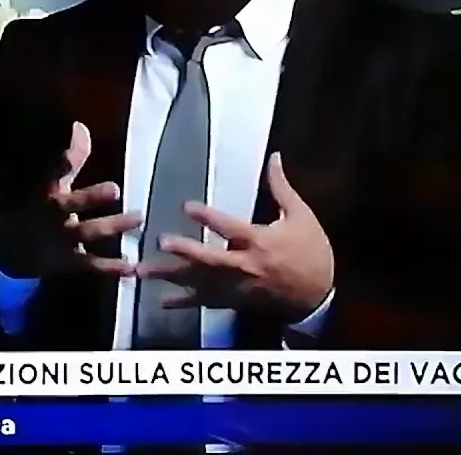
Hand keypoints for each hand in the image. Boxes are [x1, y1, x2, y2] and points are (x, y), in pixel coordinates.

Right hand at [0, 121, 140, 277]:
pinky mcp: (69, 262)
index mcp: (51, 191)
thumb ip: (72, 158)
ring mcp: (62, 239)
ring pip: (86, 232)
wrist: (13, 250)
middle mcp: (54, 214)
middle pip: (70, 203)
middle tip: (116, 188)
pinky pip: (91, 264)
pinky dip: (111, 267)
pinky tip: (131, 266)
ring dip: (111, 226)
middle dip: (90, 196)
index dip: (67, 155)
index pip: (56, 169)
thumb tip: (81, 125)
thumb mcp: (54, 183)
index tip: (79, 133)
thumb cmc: (41, 209)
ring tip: (138, 219)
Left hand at [136, 153, 332, 318]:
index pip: (230, 228)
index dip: (208, 217)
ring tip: (142, 270)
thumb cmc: (311, 252)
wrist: (319, 296)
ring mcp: (237, 288)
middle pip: (211, 260)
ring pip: (200, 283)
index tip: (186, 206)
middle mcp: (245, 266)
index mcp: (260, 241)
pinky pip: (205, 303)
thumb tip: (274, 157)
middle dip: (186, 251)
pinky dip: (182, 302)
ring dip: (171, 277)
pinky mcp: (234, 302)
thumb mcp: (300, 216)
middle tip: (161, 241)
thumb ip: (281, 188)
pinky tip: (160, 300)